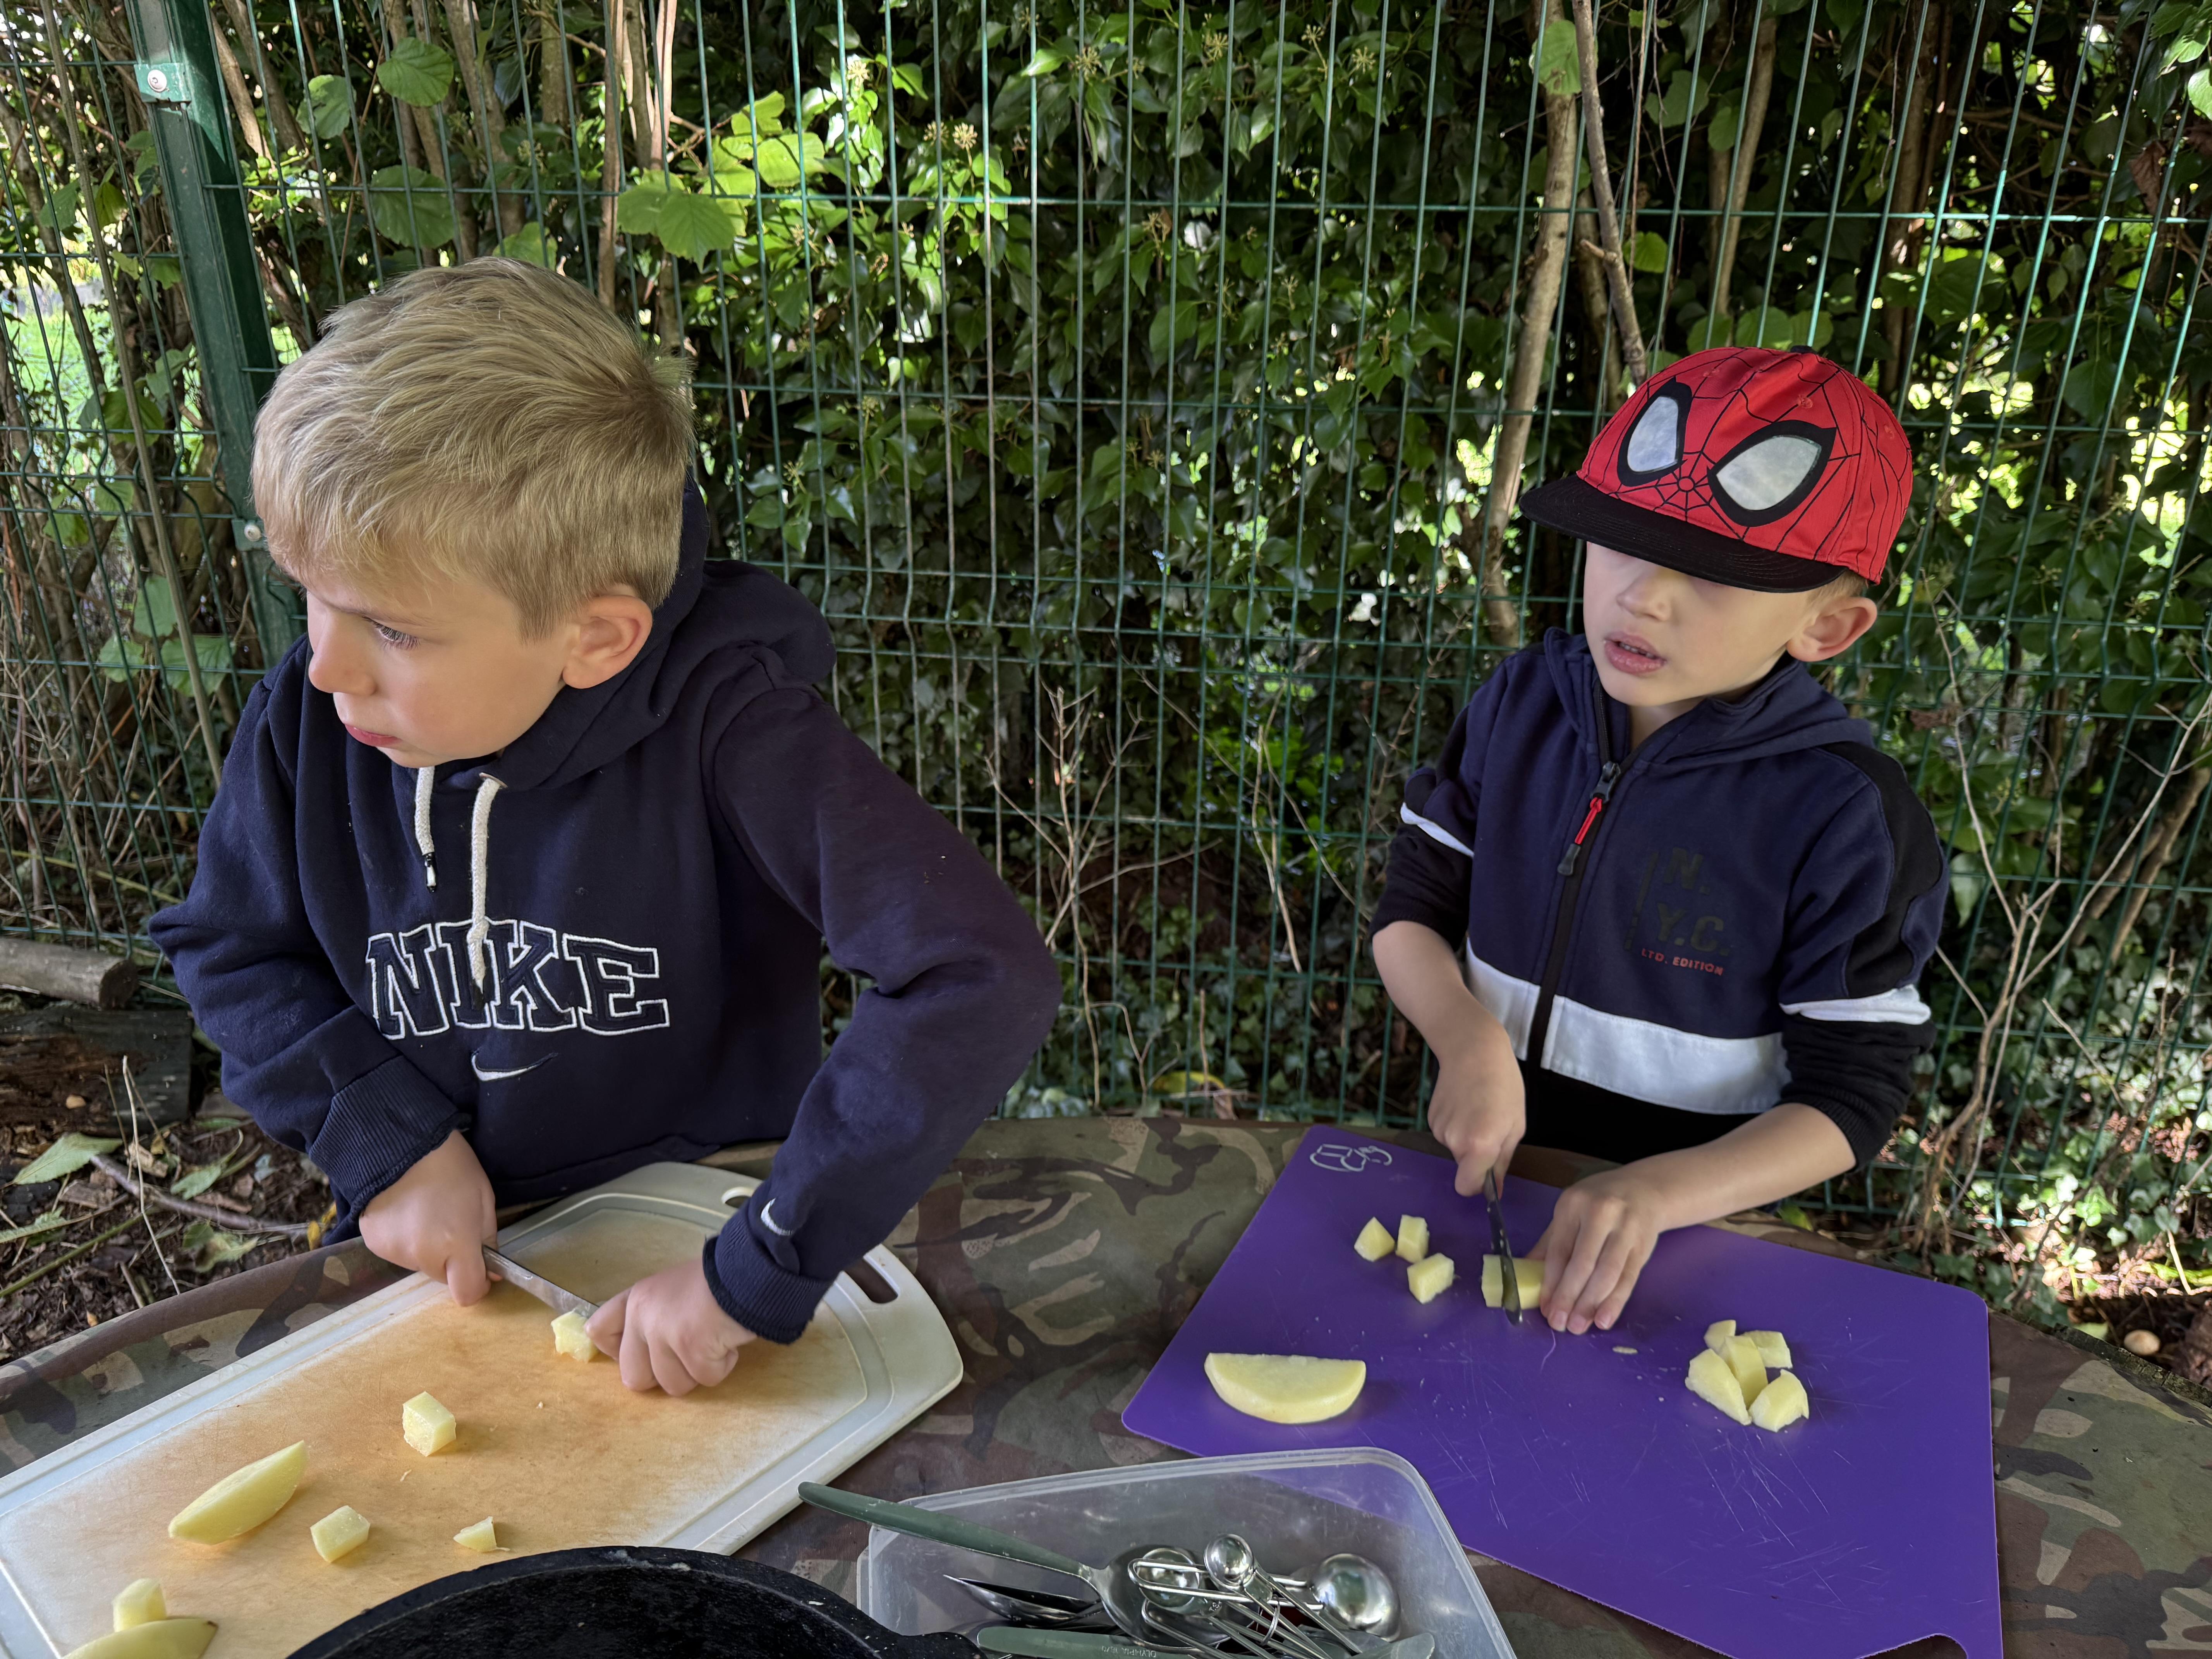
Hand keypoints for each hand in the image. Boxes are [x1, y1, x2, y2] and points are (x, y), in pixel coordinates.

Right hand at [359, 1130, 496, 1304]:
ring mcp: (395, 1251)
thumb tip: (491, 1273)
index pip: (468, 1293)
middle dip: (452, 1261)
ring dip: (427, 1250)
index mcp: (456, 1244)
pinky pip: (398, 1253)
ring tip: (426, 1214)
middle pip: (443, 1278)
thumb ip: (488, 1241)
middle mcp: (423, 1255)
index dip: (478, 1284)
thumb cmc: (452, 1166)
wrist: (402, 1143)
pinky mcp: (374, 1244)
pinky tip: (406, 1213)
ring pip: (420, 1265)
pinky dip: (405, 1241)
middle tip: (452, 1227)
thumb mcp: (483, 1199)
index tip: (481, 1268)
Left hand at [586, 1257, 756, 1395]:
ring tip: (714, 1341)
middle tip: (689, 1354)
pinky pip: (706, 1378)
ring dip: (698, 1371)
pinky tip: (729, 1340)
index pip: (598, 1333)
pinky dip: (723, 1366)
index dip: (621, 1353)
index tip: (648, 1352)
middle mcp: (643, 1316)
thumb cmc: (718, 1279)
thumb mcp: (675, 1289)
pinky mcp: (691, 1349)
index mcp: (636, 1299)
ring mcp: (664, 1333)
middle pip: (634, 1377)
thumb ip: (656, 1315)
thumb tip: (649, 1353)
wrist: (751, 1268)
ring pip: (672, 1385)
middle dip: (665, 1375)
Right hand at [1425, 1022, 1524, 1197]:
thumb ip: (1502, 1162)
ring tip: (1477, 1108)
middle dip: (1476, 1154)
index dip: (1478, 1185)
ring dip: (1465, 1136)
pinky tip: (1463, 1102)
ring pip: (1454, 1147)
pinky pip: (1446, 1132)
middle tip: (1490, 1124)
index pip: (1467, 1187)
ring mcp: (1438, 1129)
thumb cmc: (1504, 1086)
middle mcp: (1454, 1141)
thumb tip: (1496, 1194)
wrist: (1472, 1049)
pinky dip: (1455, 1124)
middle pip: (1463, 1165)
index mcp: (1479, 1146)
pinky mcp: (1429, 1117)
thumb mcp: (1515, 1126)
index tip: (1488, 1170)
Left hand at [1526, 1167, 1666, 1333]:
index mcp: (1573, 1204)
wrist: (1645, 1189)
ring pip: (1607, 1273)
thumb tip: (1527, 1274)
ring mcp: (1625, 1229)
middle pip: (1583, 1263)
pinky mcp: (1643, 1246)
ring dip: (1591, 1304)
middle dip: (1569, 1297)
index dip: (1550, 1282)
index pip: (1559, 1250)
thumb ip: (1550, 1242)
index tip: (1545, 1308)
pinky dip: (1616, 1301)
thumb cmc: (1598, 1203)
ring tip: (1578, 1326)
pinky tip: (1604, 1319)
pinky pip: (1628, 1278)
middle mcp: (1600, 1214)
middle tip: (1559, 1324)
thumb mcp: (1570, 1212)